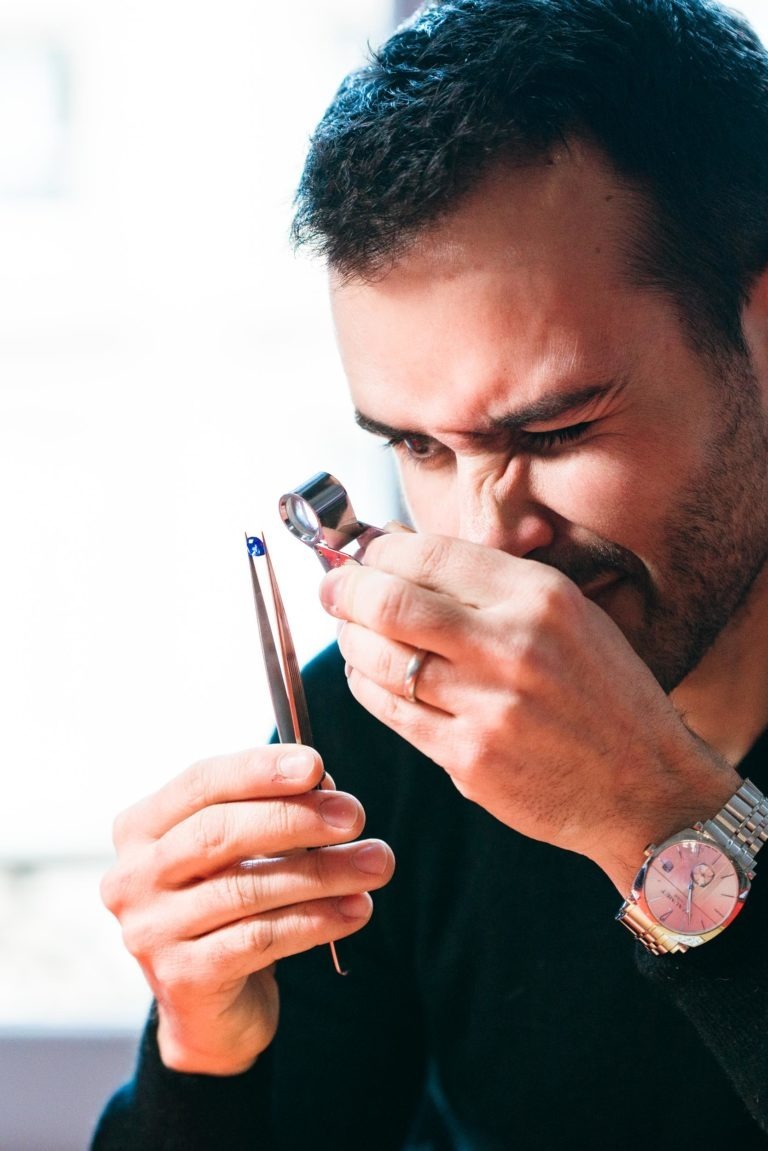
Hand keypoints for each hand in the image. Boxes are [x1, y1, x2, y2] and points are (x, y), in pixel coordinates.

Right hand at [100, 746, 393, 1073]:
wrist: (212, 1010)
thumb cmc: (230, 907)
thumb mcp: (240, 853)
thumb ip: (270, 813)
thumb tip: (324, 786)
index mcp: (141, 829)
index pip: (200, 782)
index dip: (258, 770)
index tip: (315, 764)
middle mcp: (133, 877)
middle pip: (219, 832)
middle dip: (294, 818)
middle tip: (354, 815)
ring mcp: (151, 932)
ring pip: (247, 888)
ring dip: (322, 872)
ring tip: (376, 863)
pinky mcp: (184, 979)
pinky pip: (261, 938)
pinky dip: (317, 920)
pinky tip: (358, 908)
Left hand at [320, 532, 738, 893]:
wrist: (646, 787)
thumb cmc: (606, 695)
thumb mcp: (570, 615)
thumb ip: (490, 583)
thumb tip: (401, 548)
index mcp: (540, 598)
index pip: (430, 555)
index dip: (380, 551)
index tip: (364, 556)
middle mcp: (512, 647)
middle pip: (390, 602)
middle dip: (345, 590)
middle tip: (333, 589)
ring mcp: (488, 708)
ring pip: (380, 659)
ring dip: (352, 639)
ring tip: (353, 632)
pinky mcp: (469, 760)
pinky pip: (391, 712)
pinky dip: (367, 686)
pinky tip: (371, 675)